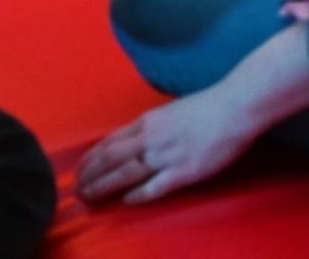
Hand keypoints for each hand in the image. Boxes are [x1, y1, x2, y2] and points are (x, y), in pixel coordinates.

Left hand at [77, 85, 258, 204]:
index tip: (80, 169)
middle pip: (110, 159)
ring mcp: (165, 155)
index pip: (110, 142)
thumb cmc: (205, 107)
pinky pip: (154, 187)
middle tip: (76, 188)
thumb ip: (152, 127)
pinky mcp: (183, 171)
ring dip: (104, 186)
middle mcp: (150, 138)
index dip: (92, 158)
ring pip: (125, 173)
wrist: (232, 108)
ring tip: (90, 196)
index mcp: (146, 122)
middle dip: (90, 174)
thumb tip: (138, 139)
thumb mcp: (169, 112)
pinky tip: (126, 201)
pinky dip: (138, 195)